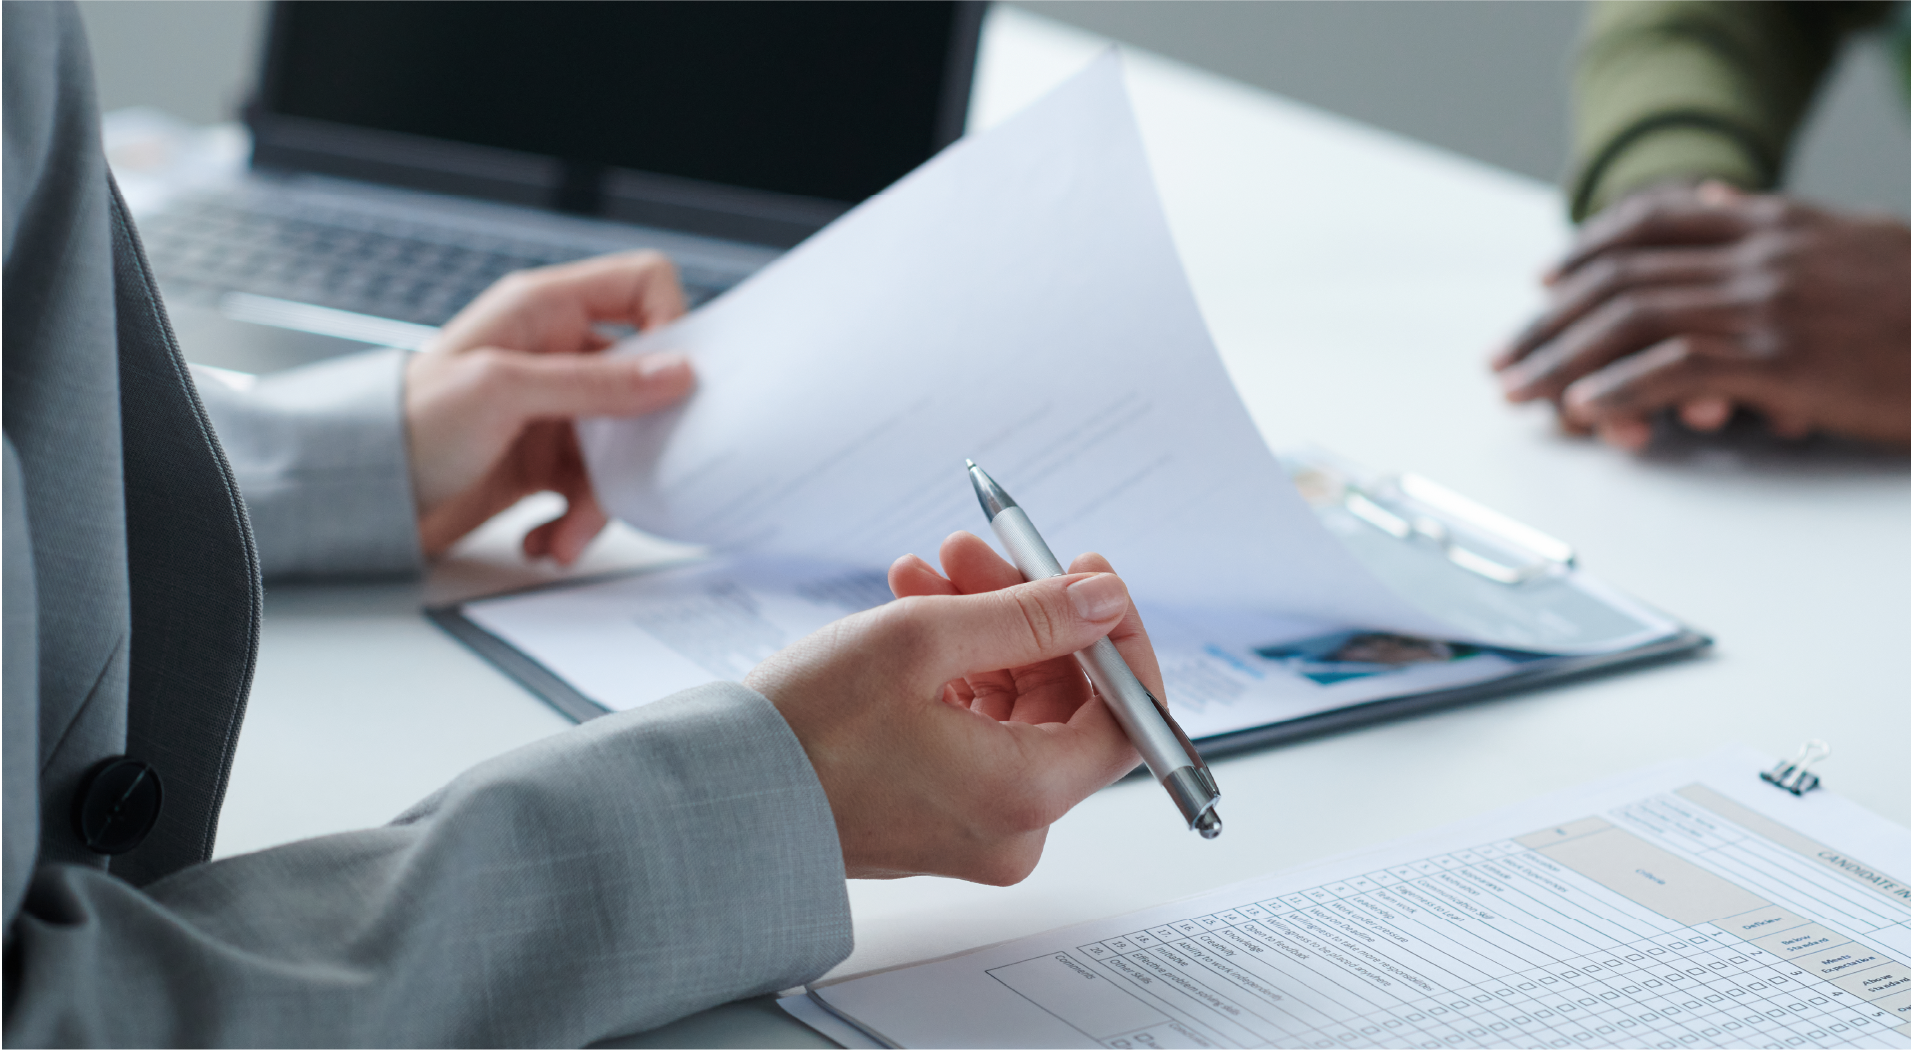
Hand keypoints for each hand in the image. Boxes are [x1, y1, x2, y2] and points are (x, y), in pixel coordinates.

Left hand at [405, 251, 695, 560]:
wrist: (360, 498)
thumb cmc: (405, 425)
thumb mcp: (503, 391)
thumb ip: (594, 382)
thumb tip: (675, 373)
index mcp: (544, 310)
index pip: (641, 284)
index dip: (670, 323)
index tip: (674, 380)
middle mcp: (555, 353)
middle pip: (643, 381)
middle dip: (639, 439)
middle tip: (633, 474)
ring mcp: (553, 409)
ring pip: (622, 447)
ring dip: (602, 500)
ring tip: (567, 533)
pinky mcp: (543, 461)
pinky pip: (591, 489)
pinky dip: (575, 522)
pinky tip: (545, 539)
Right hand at [745, 531, 1154, 883]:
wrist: (713, 797)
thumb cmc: (801, 730)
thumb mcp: (921, 641)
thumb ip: (1029, 615)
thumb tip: (1103, 599)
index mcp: (1023, 796)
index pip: (1127, 717)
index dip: (1115, 636)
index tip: (1085, 575)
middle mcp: (1010, 828)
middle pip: (1062, 704)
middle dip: (1023, 615)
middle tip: (975, 552)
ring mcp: (971, 828)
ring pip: (1012, 709)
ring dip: (979, 633)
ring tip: (921, 575)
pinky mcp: (932, 817)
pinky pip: (971, 733)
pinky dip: (951, 674)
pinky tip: (909, 616)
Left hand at [1493, 181, 1910, 449]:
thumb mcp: (1855, 243)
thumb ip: (1781, 229)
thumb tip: (1720, 205)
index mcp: (1777, 222)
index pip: (1655, 221)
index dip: (1587, 250)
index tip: (1546, 279)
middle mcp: (1760, 254)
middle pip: (1622, 276)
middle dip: (1550, 318)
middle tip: (1507, 354)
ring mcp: (1768, 304)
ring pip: (1630, 320)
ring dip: (1561, 358)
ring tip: (1519, 390)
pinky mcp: (1781, 359)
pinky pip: (1672, 367)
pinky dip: (1616, 386)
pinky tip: (1581, 407)